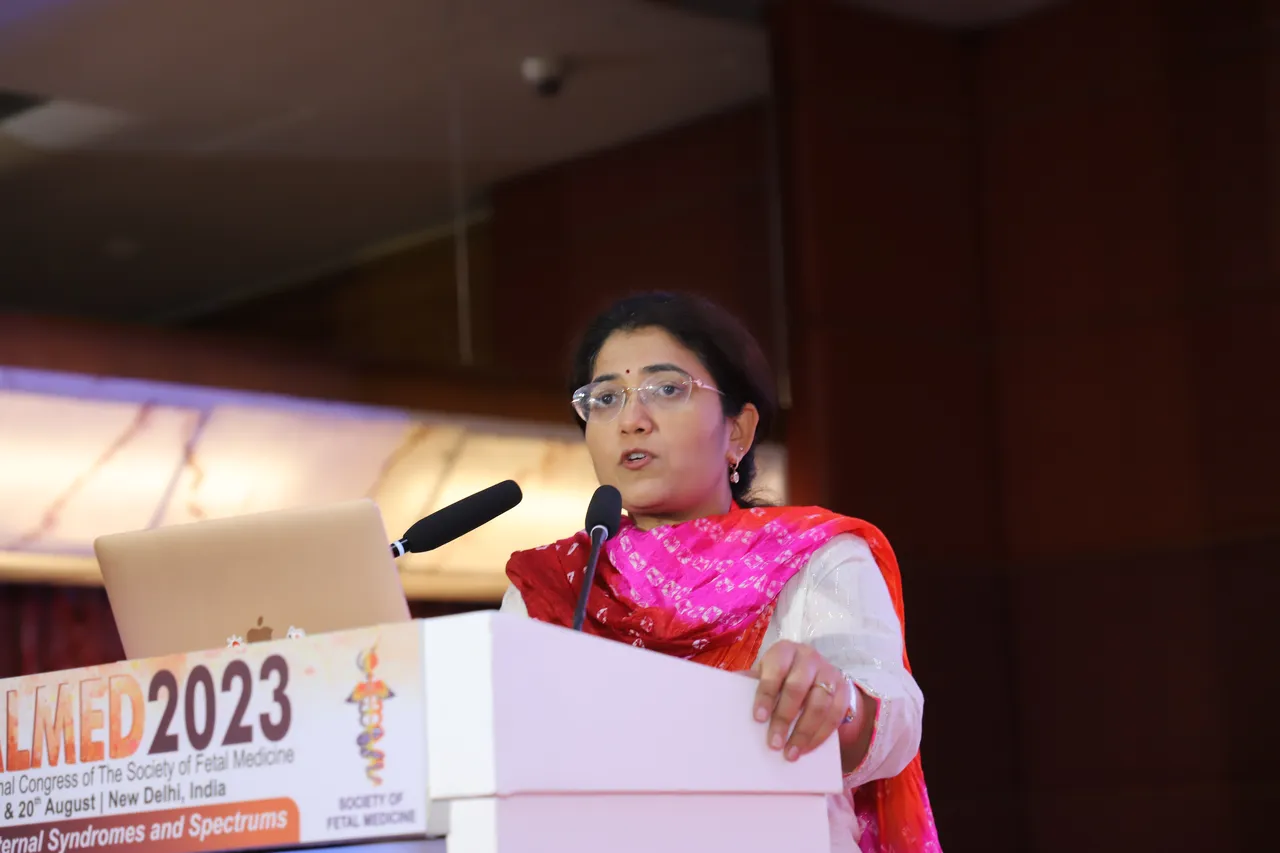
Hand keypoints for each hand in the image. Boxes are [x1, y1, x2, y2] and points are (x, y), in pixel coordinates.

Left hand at [751, 640, 849, 761]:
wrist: (817, 675)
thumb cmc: (782, 676)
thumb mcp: (766, 673)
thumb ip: (752, 682)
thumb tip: (729, 695)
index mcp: (785, 651)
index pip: (775, 670)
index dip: (766, 694)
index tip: (758, 719)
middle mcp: (809, 658)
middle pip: (797, 688)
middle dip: (784, 718)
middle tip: (774, 743)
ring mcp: (829, 673)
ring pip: (819, 704)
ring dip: (804, 732)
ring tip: (790, 753)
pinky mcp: (845, 691)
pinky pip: (835, 716)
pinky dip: (820, 735)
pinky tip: (807, 749)